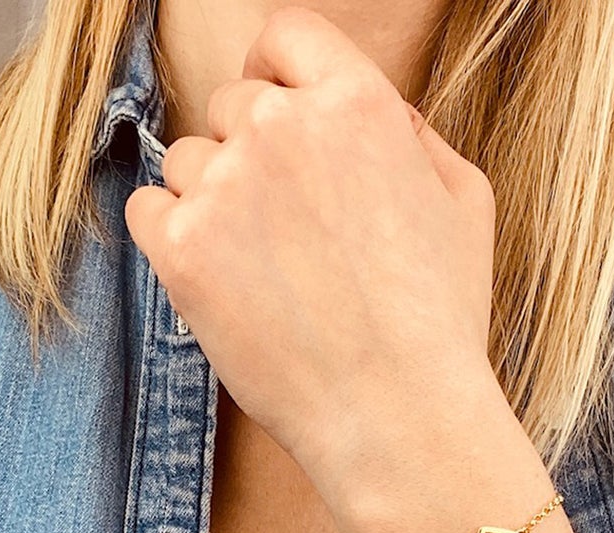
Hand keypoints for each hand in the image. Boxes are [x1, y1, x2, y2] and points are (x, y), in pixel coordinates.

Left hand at [124, 6, 499, 480]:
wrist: (398, 415)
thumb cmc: (440, 321)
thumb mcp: (465, 206)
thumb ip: (415, 136)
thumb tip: (378, 114)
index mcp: (357, 105)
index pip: (286, 35)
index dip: (279, 70)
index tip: (279, 111)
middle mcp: (282, 128)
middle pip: (232, 102)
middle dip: (253, 149)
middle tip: (286, 225)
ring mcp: (224, 187)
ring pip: (188, 159)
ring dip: (215, 199)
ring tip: (266, 271)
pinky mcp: (180, 250)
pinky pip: (149, 208)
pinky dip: (173, 236)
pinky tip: (221, 277)